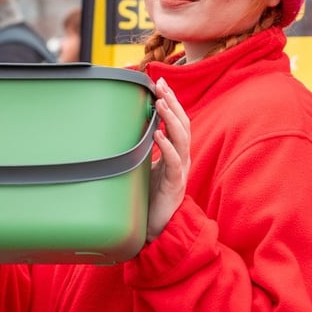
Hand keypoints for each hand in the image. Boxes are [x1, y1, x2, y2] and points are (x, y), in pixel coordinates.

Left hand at [145, 78, 190, 241]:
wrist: (156, 228)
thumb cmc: (149, 199)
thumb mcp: (145, 168)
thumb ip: (143, 149)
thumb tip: (128, 127)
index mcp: (176, 153)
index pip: (178, 121)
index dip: (171, 102)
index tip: (160, 83)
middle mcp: (182, 159)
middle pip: (182, 125)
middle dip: (172, 104)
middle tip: (161, 86)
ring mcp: (180, 171)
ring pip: (182, 139)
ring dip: (170, 119)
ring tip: (160, 104)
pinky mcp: (174, 184)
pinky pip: (173, 161)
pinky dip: (167, 146)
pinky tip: (158, 135)